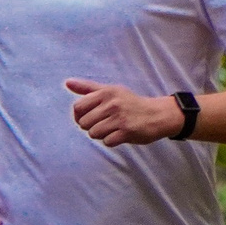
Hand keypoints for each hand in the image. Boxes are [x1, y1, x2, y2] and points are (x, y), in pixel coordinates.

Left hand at [65, 79, 184, 146]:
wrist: (158, 114)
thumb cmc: (130, 103)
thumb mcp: (110, 90)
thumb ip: (87, 88)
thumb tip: (67, 82)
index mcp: (105, 92)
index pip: (78, 107)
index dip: (80, 115)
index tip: (90, 116)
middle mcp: (112, 104)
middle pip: (83, 123)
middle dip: (91, 126)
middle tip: (105, 123)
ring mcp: (120, 118)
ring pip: (93, 133)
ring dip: (101, 134)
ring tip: (112, 129)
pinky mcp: (127, 132)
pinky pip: (107, 142)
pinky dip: (111, 141)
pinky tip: (120, 135)